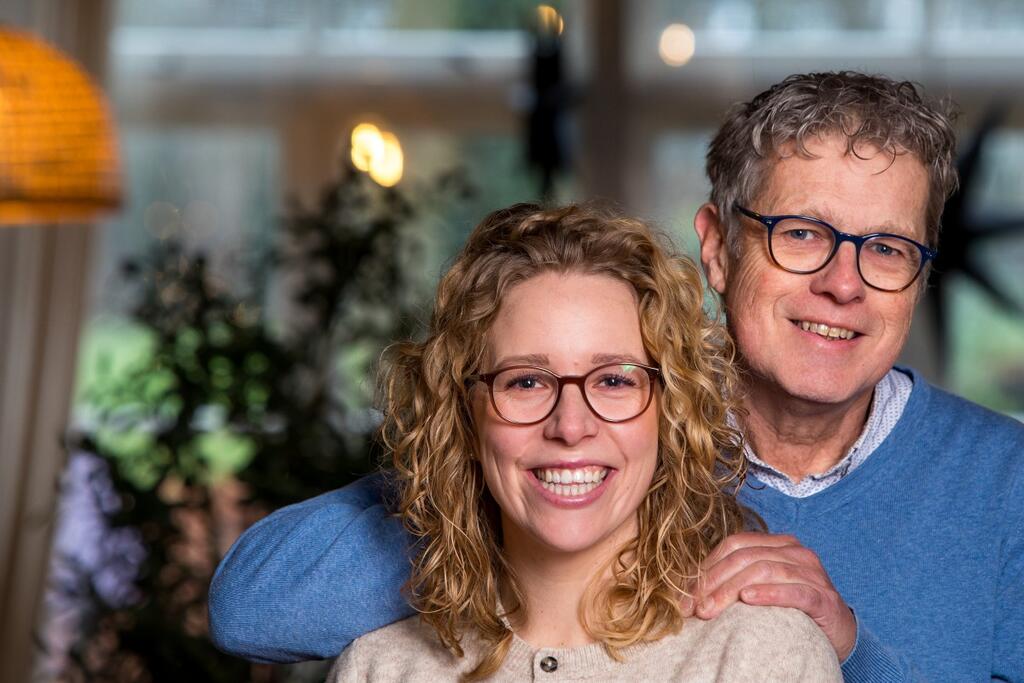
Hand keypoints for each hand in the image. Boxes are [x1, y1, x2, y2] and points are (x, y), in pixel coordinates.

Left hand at [692, 531, 856, 661]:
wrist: (839, 630)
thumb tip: (689, 591)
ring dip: (732, 590)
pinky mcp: (824, 598)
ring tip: (711, 608)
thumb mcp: (762, 586)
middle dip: (714, 582)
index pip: (734, 545)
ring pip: (764, 570)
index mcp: (777, 543)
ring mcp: (811, 573)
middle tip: (694, 607)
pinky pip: (794, 591)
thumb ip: (734, 579)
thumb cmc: (793, 607)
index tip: (686, 595)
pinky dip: (769, 593)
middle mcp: (795, 552)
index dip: (706, 567)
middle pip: (745, 557)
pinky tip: (749, 599)